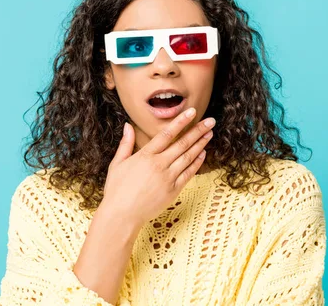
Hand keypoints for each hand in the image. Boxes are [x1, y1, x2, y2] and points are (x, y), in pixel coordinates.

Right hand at [101, 107, 214, 226]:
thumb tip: (128, 125)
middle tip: (210, 121)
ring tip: (210, 134)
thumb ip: (125, 143)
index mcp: (145, 156)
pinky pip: (188, 174)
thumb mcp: (117, 164)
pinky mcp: (173, 190)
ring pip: (188, 157)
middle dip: (198, 131)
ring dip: (200, 145)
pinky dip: (197, 163)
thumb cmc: (116, 190)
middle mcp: (158, 165)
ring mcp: (167, 178)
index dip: (181, 121)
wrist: (121, 215)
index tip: (192, 112)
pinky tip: (203, 154)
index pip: (167, 134)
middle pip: (182, 144)